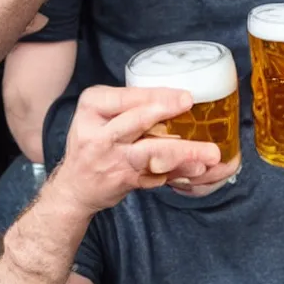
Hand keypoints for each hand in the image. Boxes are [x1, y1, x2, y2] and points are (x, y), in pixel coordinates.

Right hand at [53, 85, 220, 214]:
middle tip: (192, 107)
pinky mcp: (124, 180)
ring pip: (150, 152)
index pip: (128, 97)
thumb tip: (177, 97)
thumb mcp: (98, 114)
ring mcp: (111, 159)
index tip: (185, 96)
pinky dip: (179, 172)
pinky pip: (156, 175)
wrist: (74, 187)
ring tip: (209, 153)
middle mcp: (98, 134)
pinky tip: (197, 170)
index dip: (157, 95)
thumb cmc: (93, 143)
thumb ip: (129, 106)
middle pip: (138, 121)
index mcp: (92, 107)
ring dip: (183, 152)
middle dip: (167, 112)